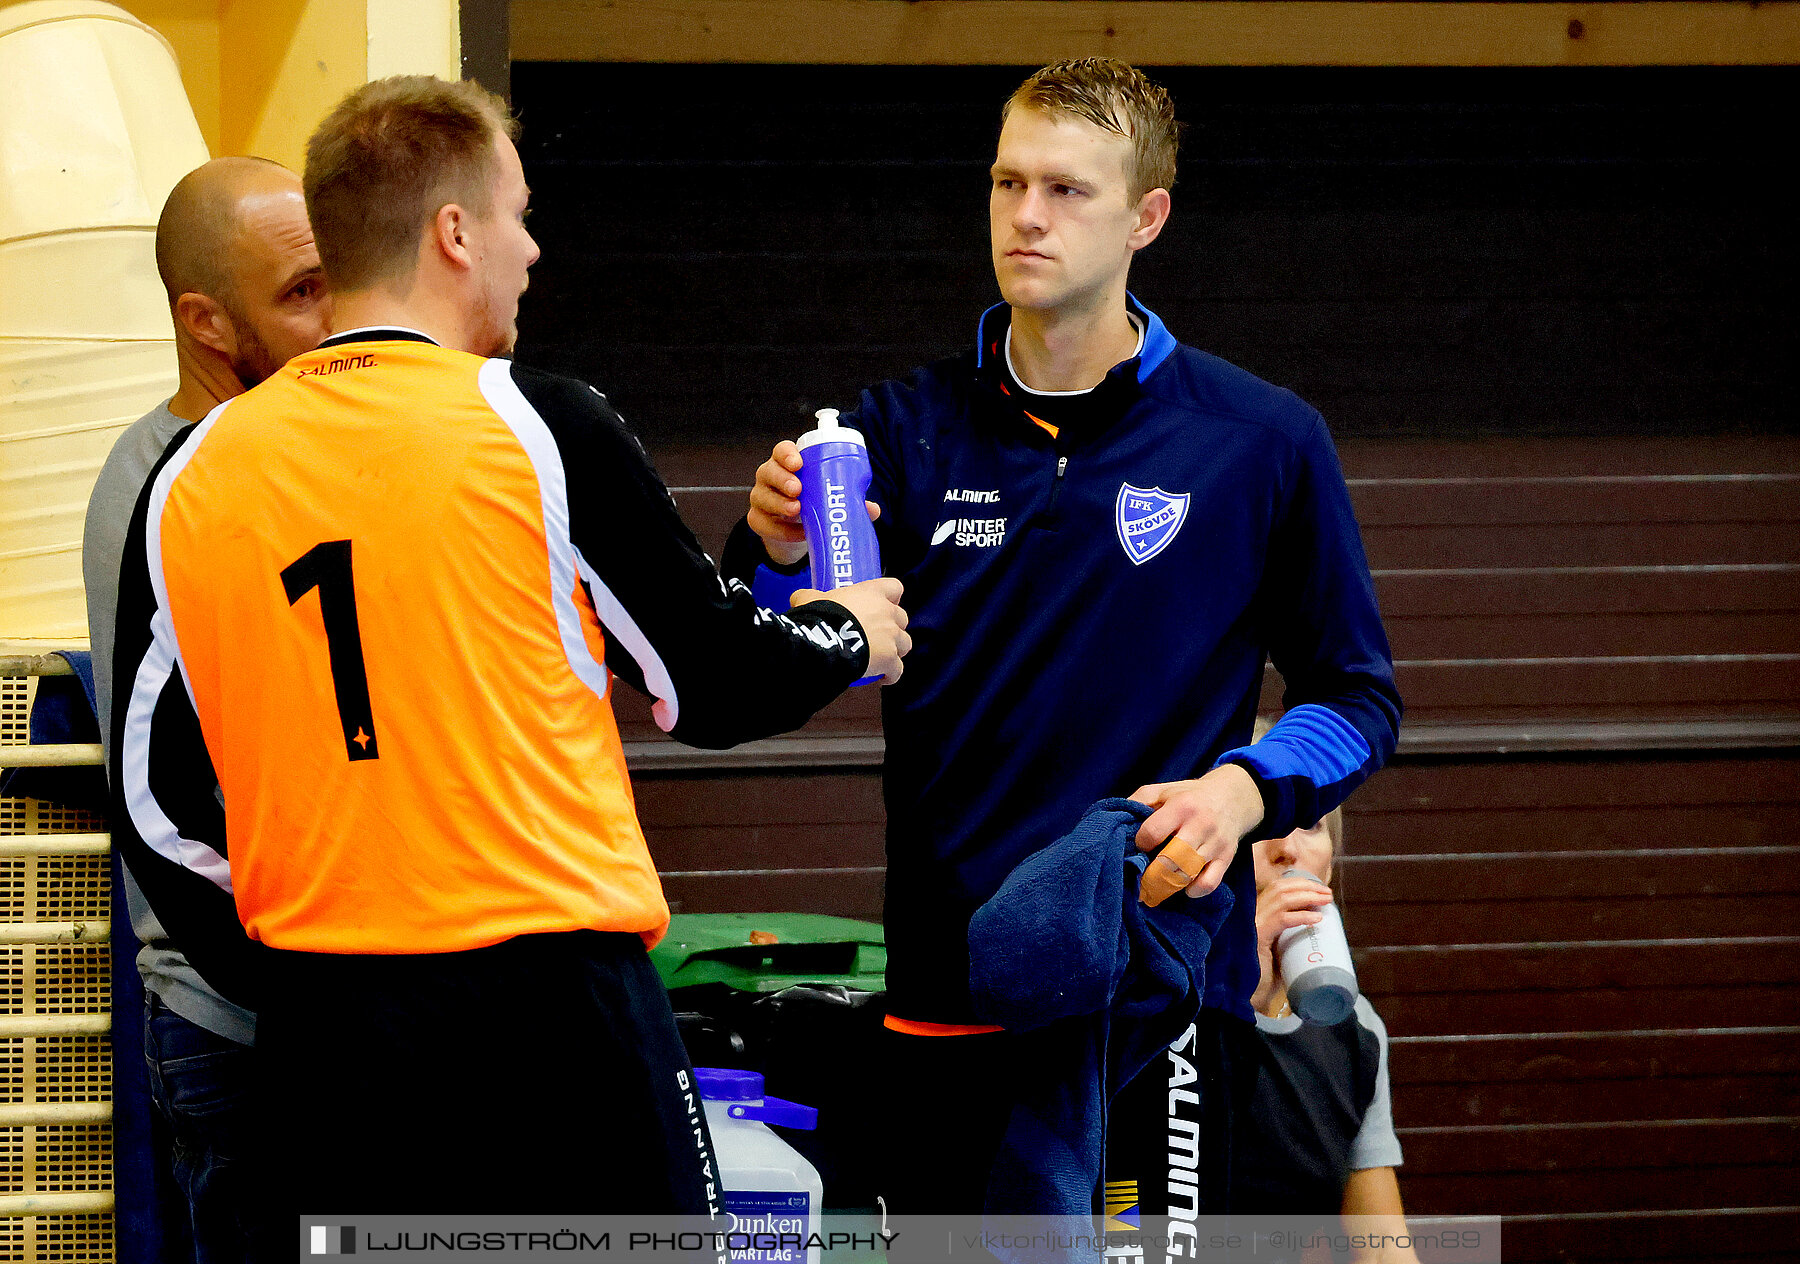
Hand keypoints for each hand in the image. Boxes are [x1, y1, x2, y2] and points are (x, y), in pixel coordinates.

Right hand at [748, 440, 879, 566]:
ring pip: (761, 496)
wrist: (798, 530)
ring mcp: (761, 497)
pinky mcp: (758, 519)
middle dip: (782, 479)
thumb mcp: (830, 497)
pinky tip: (797, 533)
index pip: (782, 451)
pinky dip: (780, 530)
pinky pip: (762, 523)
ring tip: (797, 510)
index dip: (787, 454)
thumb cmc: (814, 502)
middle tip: (798, 489)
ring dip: (779, 503)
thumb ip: (850, 500)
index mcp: (789, 464)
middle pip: (768, 471)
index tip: (798, 463)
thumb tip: (872, 509)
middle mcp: (770, 476)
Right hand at [793, 578, 909, 683]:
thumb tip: (799, 597)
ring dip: (896, 650)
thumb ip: (809, 596)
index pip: (894, 587)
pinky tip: (882, 678)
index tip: (884, 604)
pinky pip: (898, 670)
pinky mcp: (890, 660)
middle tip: (877, 635)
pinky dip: (892, 674)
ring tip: (881, 658)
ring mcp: (892, 637)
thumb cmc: (820, 616)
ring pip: (905, 644)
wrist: (824, 641)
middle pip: (902, 618)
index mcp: (872, 593)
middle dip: (893, 627)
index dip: (891, 596)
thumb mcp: (809, 599)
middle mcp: (887, 613)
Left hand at [1130, 763, 1263, 906]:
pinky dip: (1194, 890)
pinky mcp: (1226, 858)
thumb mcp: (1163, 789)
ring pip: (1188, 873)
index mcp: (1181, 805)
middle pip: (1171, 857)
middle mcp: (1200, 824)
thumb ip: (1138, 800)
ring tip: (1156, 887)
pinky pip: (1209, 883)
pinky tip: (1184, 887)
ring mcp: (1215, 843)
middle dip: (1151, 873)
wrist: (1232, 797)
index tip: (1139, 846)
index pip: (1152, 832)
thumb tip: (1116, 818)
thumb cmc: (1189, 796)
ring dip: (1169, 884)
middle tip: (1141, 879)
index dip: (1140, 843)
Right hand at [1250, 866, 1332, 1012]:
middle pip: (1280, 888)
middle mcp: (1252, 915)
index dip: (1299, 883)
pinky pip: (1281, 920)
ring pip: (1281, 898)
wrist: (1250, 997)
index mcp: (1257, 915)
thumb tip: (1319, 925)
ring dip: (1307, 896)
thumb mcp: (1280, 949)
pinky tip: (1316, 918)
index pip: (1276, 887)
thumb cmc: (1265, 975)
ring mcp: (1252, 924)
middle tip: (1327, 893)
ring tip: (1325, 901)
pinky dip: (1301, 916)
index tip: (1320, 889)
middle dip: (1306, 886)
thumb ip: (1290, 936)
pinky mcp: (1257, 937)